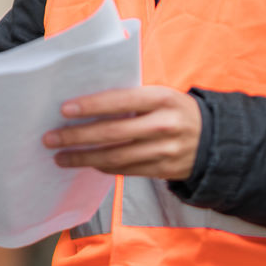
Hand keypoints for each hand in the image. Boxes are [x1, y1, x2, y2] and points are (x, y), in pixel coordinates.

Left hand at [43, 86, 200, 179]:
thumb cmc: (175, 110)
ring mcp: (164, 150)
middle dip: (77, 136)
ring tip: (60, 157)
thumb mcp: (160, 95)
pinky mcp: (163, 170)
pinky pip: (126, 170)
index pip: (120, 101)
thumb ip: (131, 98)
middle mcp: (164, 125)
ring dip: (84, 158)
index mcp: (162, 98)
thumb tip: (87, 102)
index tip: (64, 109)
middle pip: (113, 133)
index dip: (91, 105)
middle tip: (51, 138)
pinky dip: (103, 166)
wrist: (214, 140)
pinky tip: (87, 163)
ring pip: (116, 157)